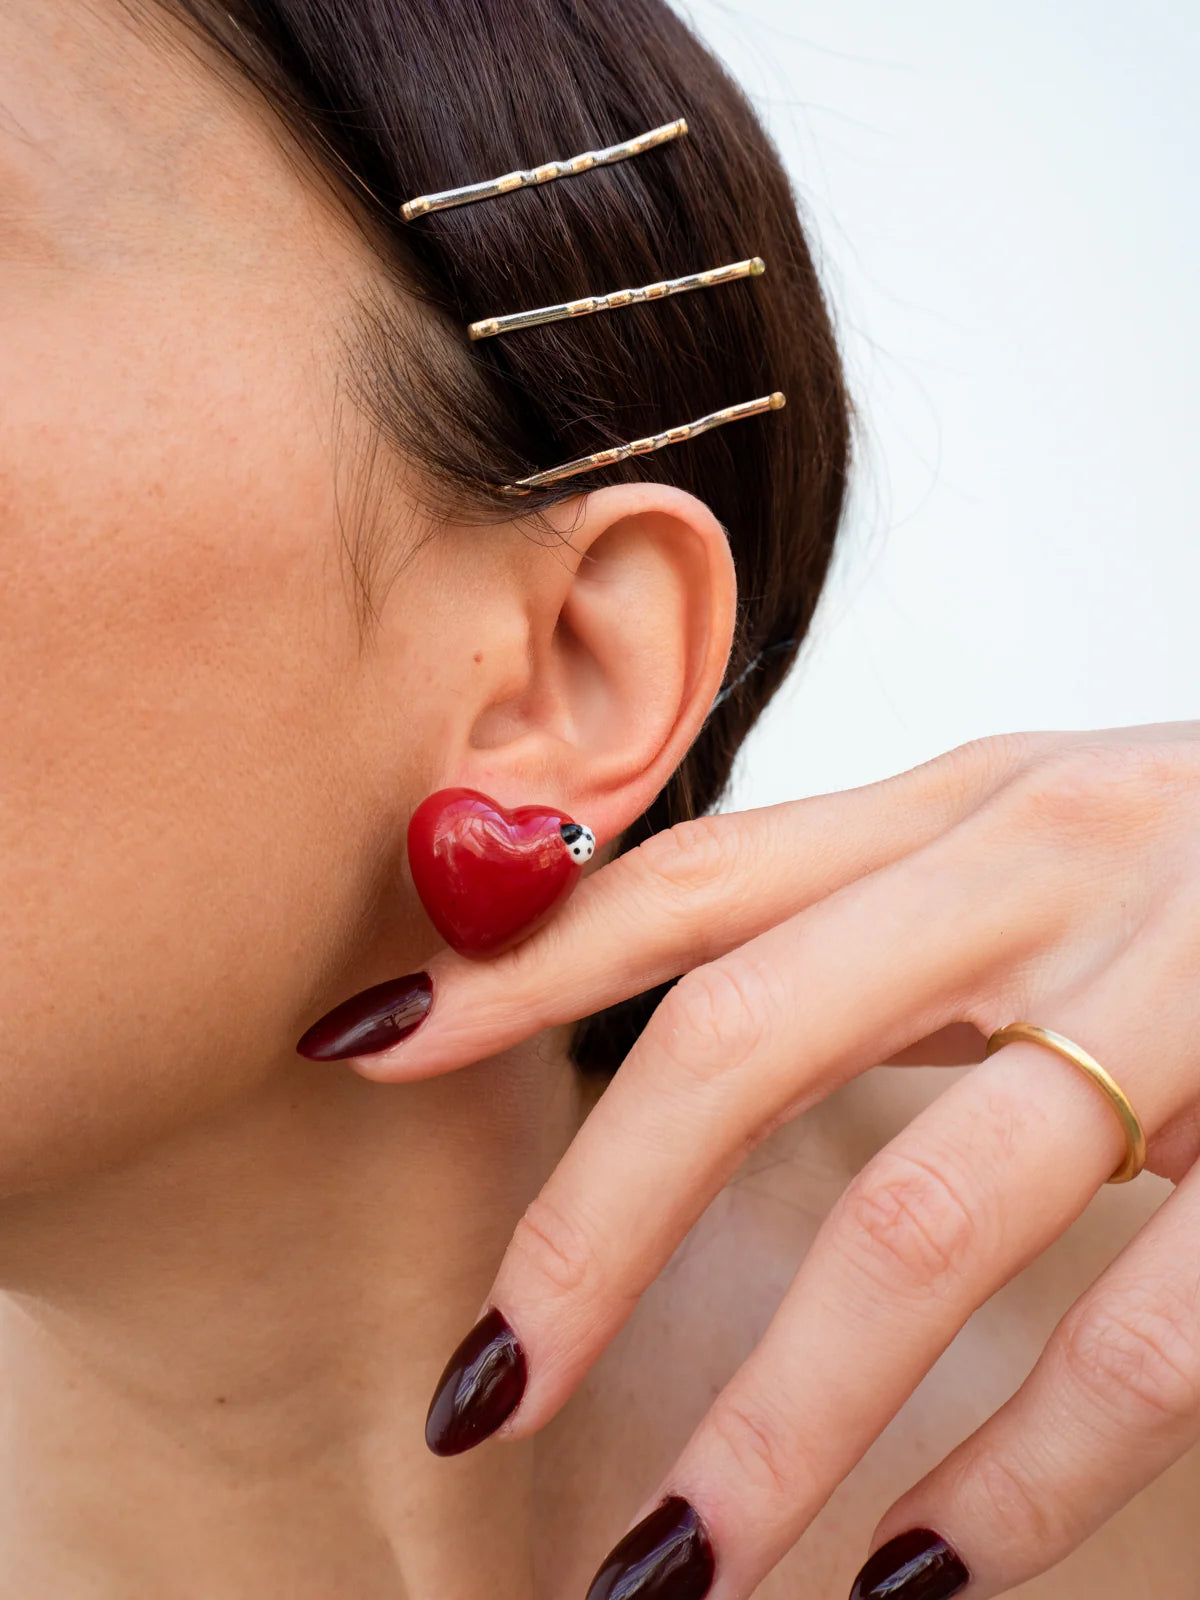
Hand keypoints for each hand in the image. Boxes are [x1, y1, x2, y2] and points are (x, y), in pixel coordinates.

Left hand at [360, 725, 1199, 1598]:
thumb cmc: (1197, 872)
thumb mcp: (1014, 850)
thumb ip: (840, 910)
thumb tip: (617, 984)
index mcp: (961, 803)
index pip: (690, 883)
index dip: (512, 967)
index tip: (359, 1057)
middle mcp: (1050, 865)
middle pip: (749, 1040)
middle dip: (594, 1228)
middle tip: (487, 1398)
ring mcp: (1185, 988)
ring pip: (931, 1209)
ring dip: (781, 1411)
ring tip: (668, 1573)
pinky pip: (1150, 1323)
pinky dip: (1020, 1466)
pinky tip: (917, 1578)